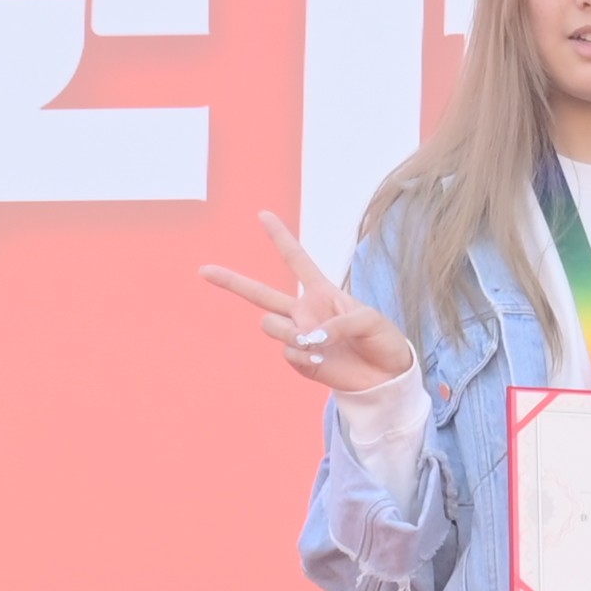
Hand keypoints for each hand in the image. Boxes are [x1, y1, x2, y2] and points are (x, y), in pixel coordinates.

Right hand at [199, 211, 414, 393]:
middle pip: (260, 294)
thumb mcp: (369, 320)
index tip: (263, 214)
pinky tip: (320, 359)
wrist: (386, 375)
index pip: (295, 259)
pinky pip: (287, 353)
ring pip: (269, 325)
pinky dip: (303, 355)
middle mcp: (304, 311)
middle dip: (231, 281)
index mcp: (321, 291)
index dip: (280, 236)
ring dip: (288, 332)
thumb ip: (338, 322)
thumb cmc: (381, 340)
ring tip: (313, 344)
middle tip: (204, 270)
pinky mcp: (300, 361)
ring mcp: (299, 336)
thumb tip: (309, 338)